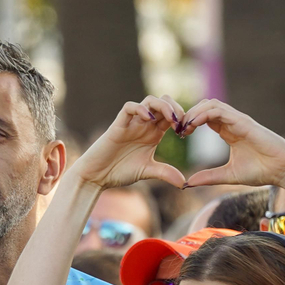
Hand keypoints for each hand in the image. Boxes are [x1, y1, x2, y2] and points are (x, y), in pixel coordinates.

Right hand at [70, 97, 188, 190]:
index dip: (183, 119)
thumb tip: (184, 184)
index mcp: (153, 133)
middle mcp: (144, 124)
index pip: (172, 115)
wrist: (97, 176)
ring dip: (163, 106)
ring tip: (170, 119)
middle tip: (180, 123)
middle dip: (176, 108)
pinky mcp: (118, 125)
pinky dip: (140, 109)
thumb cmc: (119, 172)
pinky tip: (149, 119)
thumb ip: (165, 173)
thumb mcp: (147, 171)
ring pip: (149, 101)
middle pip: (164, 102)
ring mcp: (131, 123)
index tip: (187, 132)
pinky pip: (129, 107)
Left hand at [180, 99, 284, 188]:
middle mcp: (233, 123)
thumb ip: (209, 177)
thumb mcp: (228, 175)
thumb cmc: (261, 171)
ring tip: (184, 126)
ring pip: (211, 104)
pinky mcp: (243, 122)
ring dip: (194, 112)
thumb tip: (187, 183)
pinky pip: (220, 111)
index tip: (180, 135)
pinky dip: (204, 114)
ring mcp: (238, 120)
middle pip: (205, 107)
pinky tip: (193, 124)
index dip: (190, 123)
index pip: (205, 118)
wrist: (282, 170)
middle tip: (178, 129)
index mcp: (229, 132)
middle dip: (189, 115)